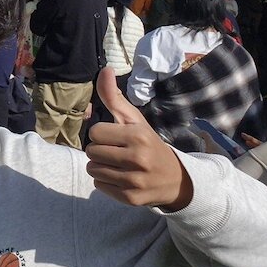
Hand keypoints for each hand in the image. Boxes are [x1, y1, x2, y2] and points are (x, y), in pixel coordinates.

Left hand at [86, 68, 192, 210]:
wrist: (175, 179)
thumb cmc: (147, 144)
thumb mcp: (134, 120)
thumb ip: (114, 97)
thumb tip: (105, 69)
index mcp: (137, 136)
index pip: (95, 133)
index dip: (102, 134)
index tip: (116, 137)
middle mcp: (138, 158)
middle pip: (91, 152)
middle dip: (100, 150)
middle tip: (117, 152)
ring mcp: (135, 180)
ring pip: (92, 169)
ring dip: (100, 166)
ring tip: (118, 165)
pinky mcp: (131, 198)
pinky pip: (99, 185)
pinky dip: (105, 182)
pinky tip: (121, 178)